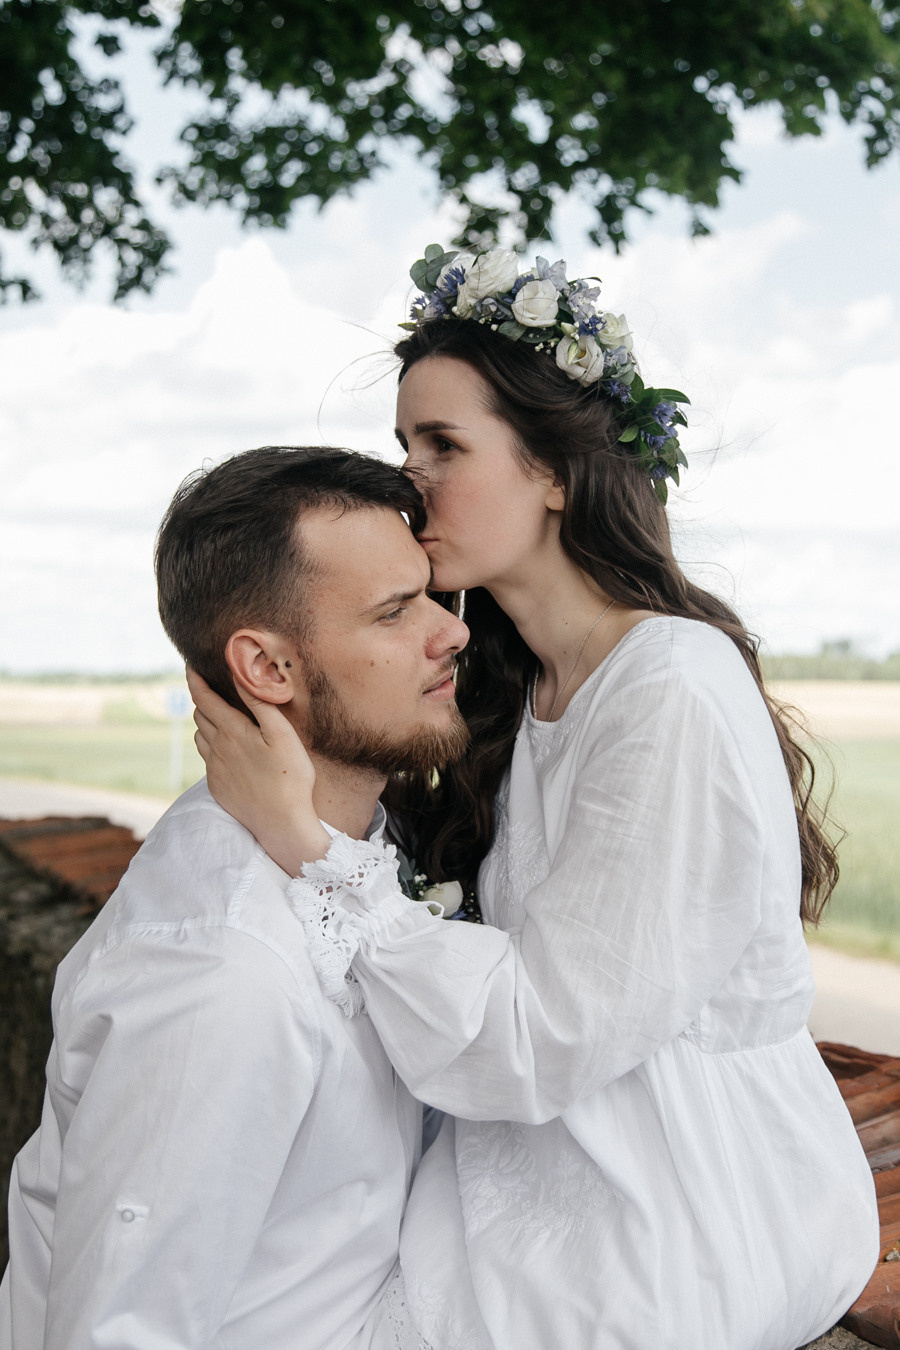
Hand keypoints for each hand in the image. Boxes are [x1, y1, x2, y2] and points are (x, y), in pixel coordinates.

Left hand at [187, 669, 330, 873]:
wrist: (282, 822)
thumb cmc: (290, 775)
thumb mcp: (282, 733)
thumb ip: (260, 703)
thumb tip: (242, 676)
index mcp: (231, 731)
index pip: (203, 698)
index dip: (194, 679)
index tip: (189, 666)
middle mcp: (216, 748)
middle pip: (199, 715)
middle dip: (203, 699)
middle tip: (211, 689)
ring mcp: (214, 769)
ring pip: (200, 737)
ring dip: (205, 723)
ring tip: (219, 718)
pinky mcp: (217, 787)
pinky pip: (206, 760)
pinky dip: (212, 747)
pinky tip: (228, 751)